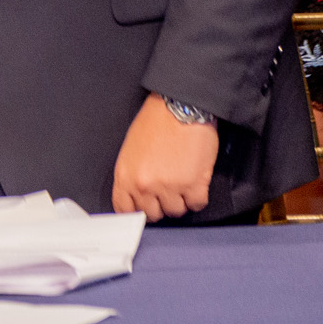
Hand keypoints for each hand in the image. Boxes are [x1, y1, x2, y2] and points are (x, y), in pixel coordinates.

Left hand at [113, 94, 218, 220]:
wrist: (179, 108)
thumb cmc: (155, 124)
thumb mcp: (131, 151)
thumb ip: (132, 175)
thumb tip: (137, 196)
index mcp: (125, 175)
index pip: (125, 209)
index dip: (136, 210)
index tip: (144, 208)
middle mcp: (145, 185)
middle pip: (152, 215)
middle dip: (160, 204)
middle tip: (166, 190)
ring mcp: (169, 187)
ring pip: (176, 211)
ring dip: (180, 199)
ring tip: (181, 179)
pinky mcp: (193, 185)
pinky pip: (196, 205)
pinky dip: (198, 196)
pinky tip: (195, 180)